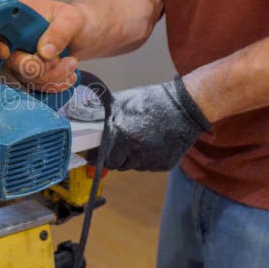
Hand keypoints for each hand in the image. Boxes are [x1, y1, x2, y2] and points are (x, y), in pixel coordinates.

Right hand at [0, 0, 88, 92]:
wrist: (87, 35)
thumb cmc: (77, 20)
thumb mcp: (72, 19)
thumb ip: (59, 32)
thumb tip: (44, 52)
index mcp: (16, 19)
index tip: (6, 53)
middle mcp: (13, 40)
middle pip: (9, 63)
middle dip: (36, 68)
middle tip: (59, 60)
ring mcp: (20, 59)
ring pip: (24, 79)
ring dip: (51, 77)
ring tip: (71, 64)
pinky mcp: (29, 75)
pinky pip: (36, 88)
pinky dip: (54, 86)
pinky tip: (69, 76)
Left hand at [67, 77, 211, 170]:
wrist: (186, 106)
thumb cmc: (152, 101)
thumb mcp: (122, 102)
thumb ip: (102, 114)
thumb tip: (82, 119)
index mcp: (121, 135)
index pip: (102, 158)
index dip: (98, 155)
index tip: (96, 153)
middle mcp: (135, 151)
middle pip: (116, 165)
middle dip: (115, 156)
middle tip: (121, 142)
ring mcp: (151, 161)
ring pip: (132, 166)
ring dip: (131, 157)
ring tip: (140, 137)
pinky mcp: (164, 165)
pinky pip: (148, 166)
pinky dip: (147, 158)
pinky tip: (153, 142)